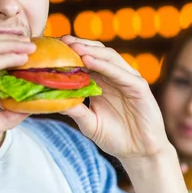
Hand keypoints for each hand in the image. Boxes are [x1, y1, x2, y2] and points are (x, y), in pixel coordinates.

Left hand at [59, 35, 170, 164]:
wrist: (139, 152)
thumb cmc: (115, 137)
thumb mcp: (89, 123)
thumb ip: (76, 111)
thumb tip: (52, 100)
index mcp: (102, 83)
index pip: (86, 61)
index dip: (70, 53)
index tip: (52, 48)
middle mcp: (115, 77)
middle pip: (96, 53)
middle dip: (79, 45)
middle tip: (60, 41)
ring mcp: (128, 80)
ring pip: (109, 58)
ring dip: (90, 50)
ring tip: (73, 46)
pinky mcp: (139, 87)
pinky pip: (121, 73)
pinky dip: (105, 65)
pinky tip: (89, 60)